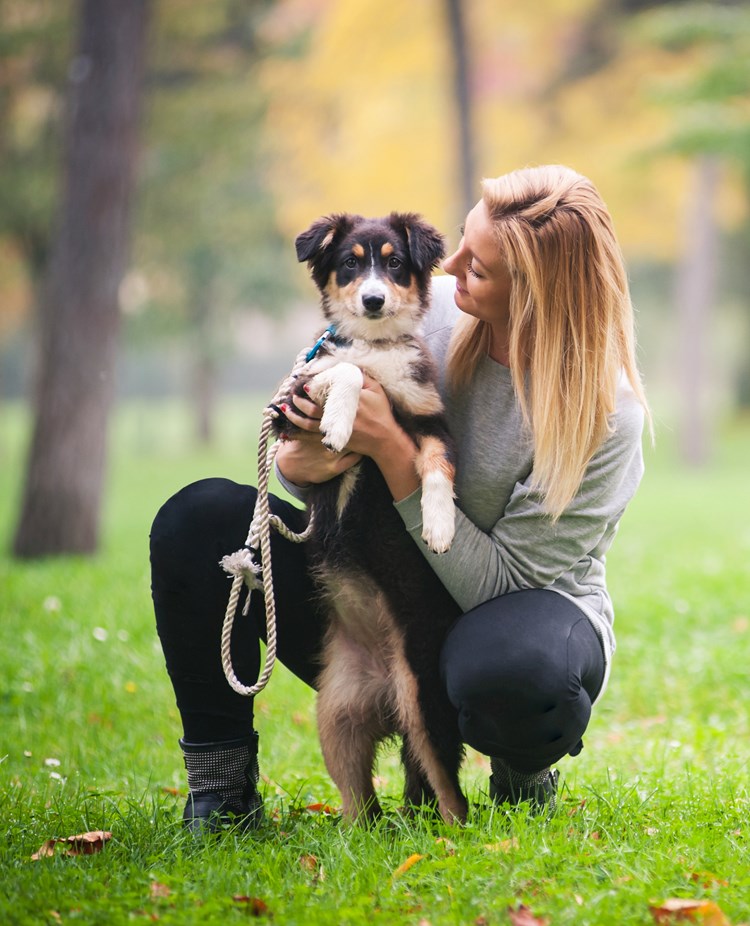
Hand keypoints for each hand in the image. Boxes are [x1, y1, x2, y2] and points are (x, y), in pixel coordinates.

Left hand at [278, 375, 419, 500]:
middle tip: (291, 394)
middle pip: (314, 408)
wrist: (384, 439)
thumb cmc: (381, 412)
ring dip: (295, 416)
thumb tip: (347, 366)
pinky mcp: (334, 439)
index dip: (314, 388)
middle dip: (300, 401)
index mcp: (350, 401)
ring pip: (310, 423)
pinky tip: (287, 432)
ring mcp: (336, 429)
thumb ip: (362, 377)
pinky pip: (312, 437)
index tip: (304, 384)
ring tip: (284, 408)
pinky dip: (299, 435)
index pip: (327, 392)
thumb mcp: (376, 390)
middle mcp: (341, 415)